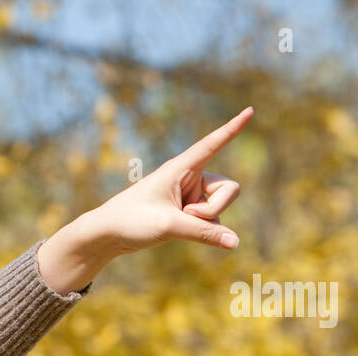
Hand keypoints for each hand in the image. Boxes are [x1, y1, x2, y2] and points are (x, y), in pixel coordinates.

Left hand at [89, 106, 252, 253]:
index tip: (250, 110)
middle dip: (215, 209)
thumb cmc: (132, 221)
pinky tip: (176, 231)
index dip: (232, 128)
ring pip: (220, 209)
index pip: (212, 144)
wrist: (107, 235)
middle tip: (187, 218)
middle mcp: (189, 178)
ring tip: (173, 225)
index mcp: (181, 168)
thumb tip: (235, 243)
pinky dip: (201, 232)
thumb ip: (204, 233)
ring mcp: (190, 196)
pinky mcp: (188, 213)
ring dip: (205, 223)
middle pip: (229, 189)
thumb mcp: (169, 226)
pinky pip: (210, 223)